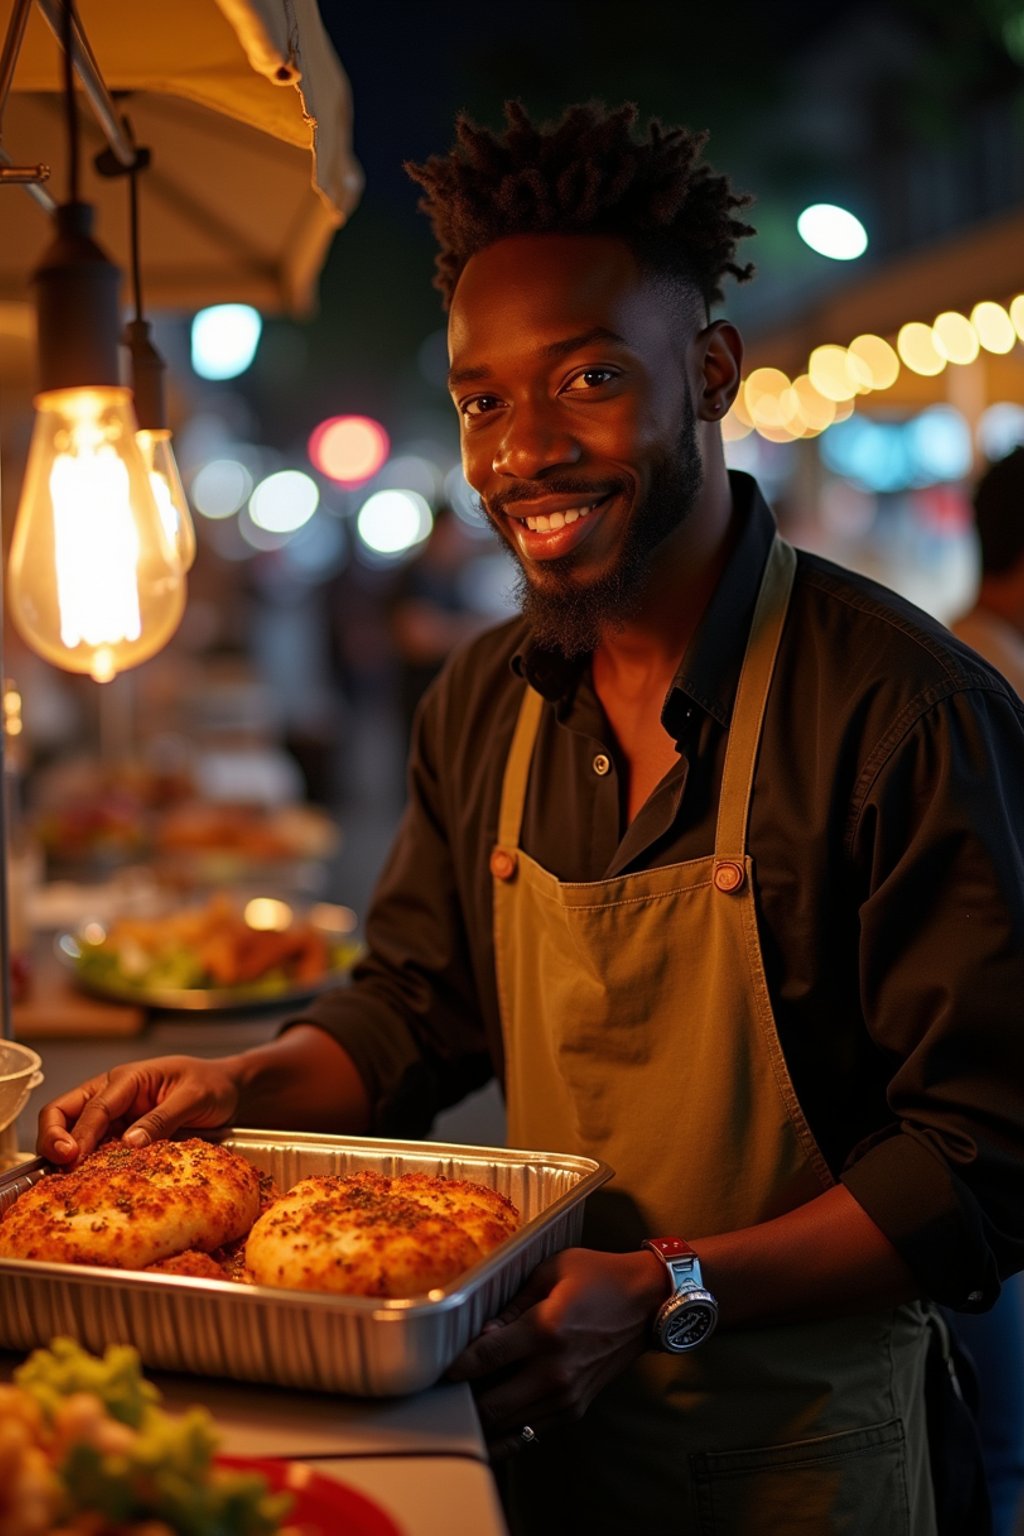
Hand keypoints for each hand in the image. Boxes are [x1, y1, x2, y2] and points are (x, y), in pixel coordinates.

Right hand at [36, 1055, 241, 1164]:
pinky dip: (83, 1162)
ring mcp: (114, 1115)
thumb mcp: (195, 1097)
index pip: (95, 1106)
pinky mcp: (120, 1133)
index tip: (71, 1158)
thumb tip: (131, 1143)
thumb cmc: (212, 1085)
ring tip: (64, 1178)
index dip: (79, 1133)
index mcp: (129, 1078)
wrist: (228, 1090)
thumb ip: (163, 1118)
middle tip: (61, 1165)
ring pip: (72, 1130)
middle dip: (54, 1137)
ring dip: (64, 1152)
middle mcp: (113, 1094)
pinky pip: (94, 1147)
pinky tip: (84, 1180)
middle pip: (64, 1112)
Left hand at [446, 1247, 662, 1458]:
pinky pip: (530, 1432)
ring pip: (507, 1427)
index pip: (484, 1359)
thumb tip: (481, 1334)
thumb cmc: (600, 1278)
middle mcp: (554, 1371)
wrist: (647, 1304)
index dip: (454, 1366)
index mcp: (545, 1331)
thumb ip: (512, 1303)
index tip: (437, 1366)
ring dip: (481, 1418)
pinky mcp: (575, 1409)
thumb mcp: (551, 1271)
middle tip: (442, 1390)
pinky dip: (507, 1428)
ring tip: (462, 1402)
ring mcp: (566, 1396)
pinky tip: (491, 1416)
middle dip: (460, 1400)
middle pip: (489, 1406)